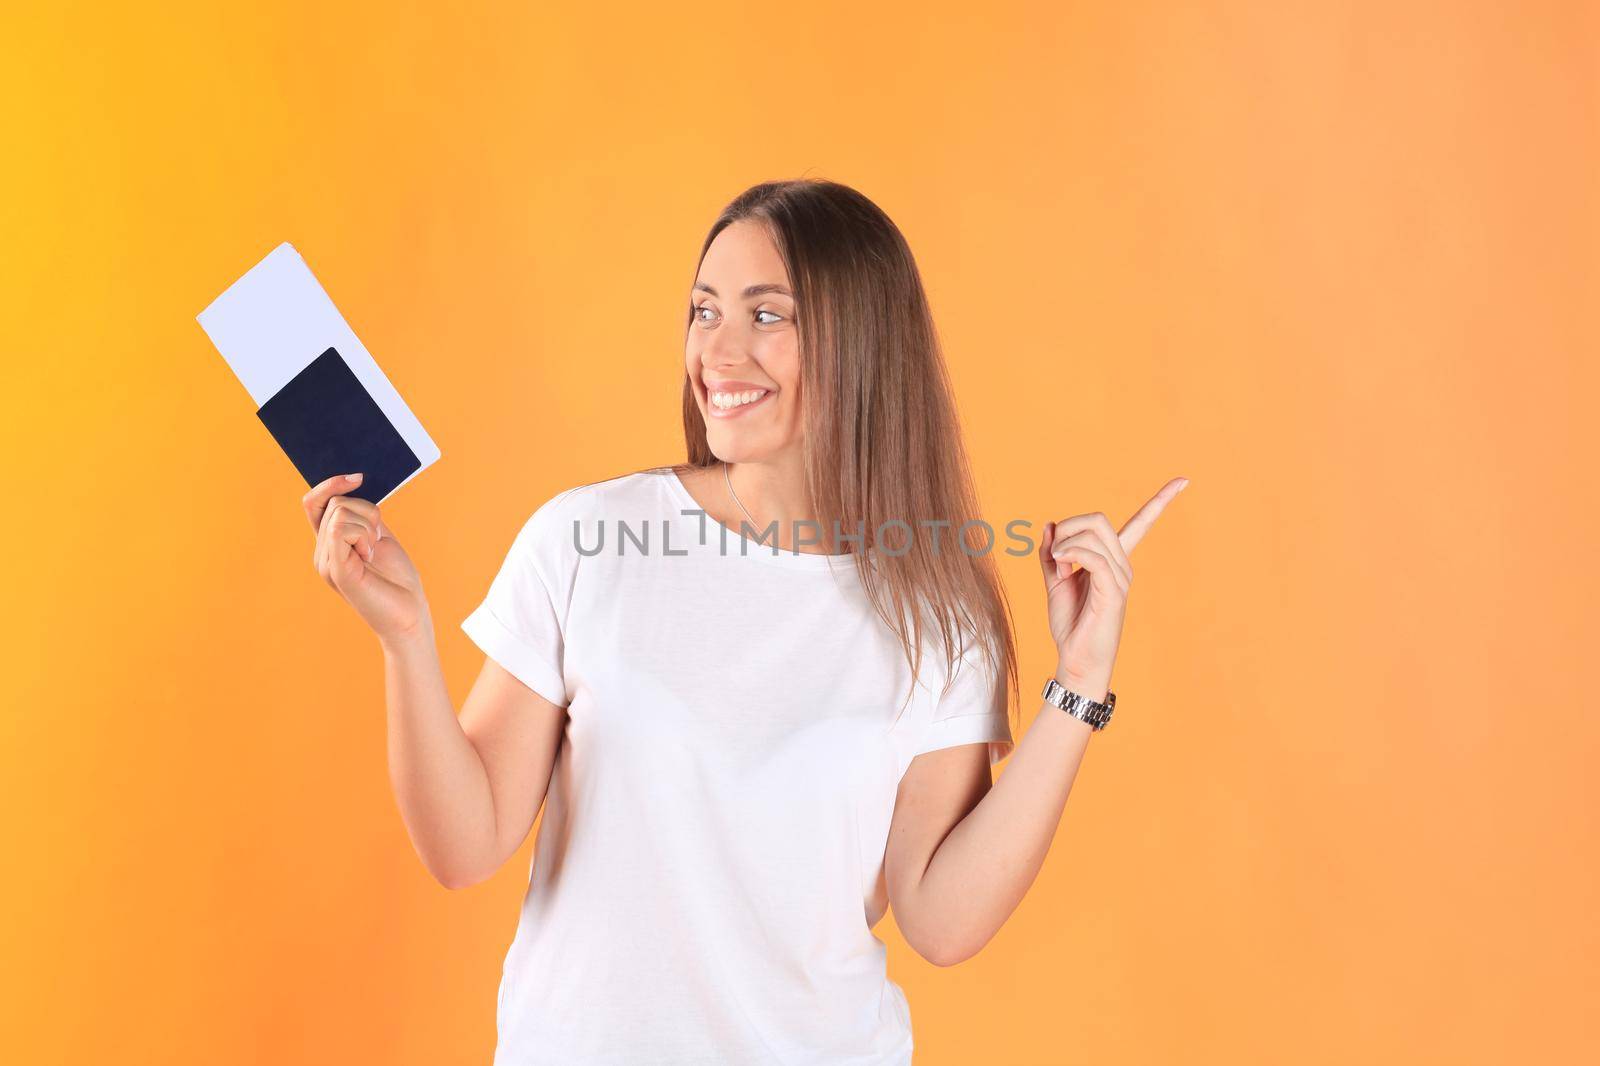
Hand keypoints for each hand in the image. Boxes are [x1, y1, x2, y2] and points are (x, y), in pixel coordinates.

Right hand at [303, 473, 428, 643]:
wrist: (409, 614)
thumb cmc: (397, 580)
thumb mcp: (379, 538)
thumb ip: (363, 517)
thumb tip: (356, 485)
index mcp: (331, 544)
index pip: (314, 503)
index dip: (331, 484)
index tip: (358, 477)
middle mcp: (323, 552)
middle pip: (335, 503)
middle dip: (367, 511)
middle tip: (379, 540)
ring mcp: (325, 561)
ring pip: (340, 512)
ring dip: (369, 526)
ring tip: (374, 553)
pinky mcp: (334, 570)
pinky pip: (340, 529)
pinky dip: (364, 535)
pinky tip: (370, 556)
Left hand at [1036, 477, 1188, 698]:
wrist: (1075, 660)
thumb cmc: (1070, 624)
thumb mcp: (1055, 581)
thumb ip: (1053, 553)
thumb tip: (1050, 524)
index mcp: (1113, 561)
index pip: (1141, 524)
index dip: (1161, 501)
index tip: (1184, 480)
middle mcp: (1122, 565)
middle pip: (1099, 519)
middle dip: (1069, 525)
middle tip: (1054, 553)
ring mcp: (1121, 577)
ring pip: (1093, 532)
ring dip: (1064, 542)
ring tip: (1055, 565)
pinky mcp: (1114, 591)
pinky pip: (1093, 555)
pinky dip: (1070, 552)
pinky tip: (1061, 564)